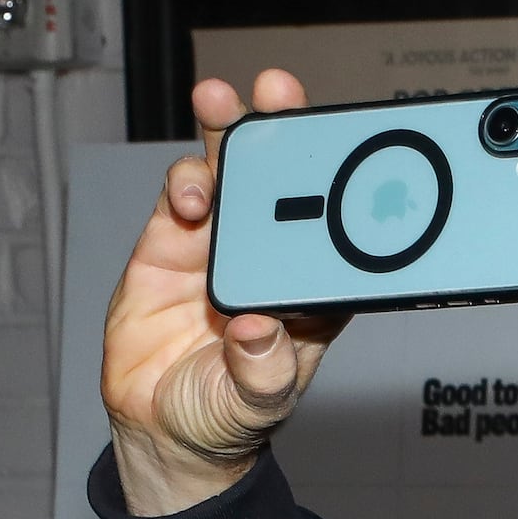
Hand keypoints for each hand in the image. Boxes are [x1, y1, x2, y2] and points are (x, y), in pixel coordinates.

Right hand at [101, 71, 347, 515]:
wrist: (165, 426)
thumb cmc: (228, 411)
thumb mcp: (256, 402)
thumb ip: (262, 372)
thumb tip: (259, 332)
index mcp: (316, 286)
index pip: (342, 224)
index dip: (347, 180)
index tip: (353, 145)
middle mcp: (274, 254)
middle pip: (286, 179)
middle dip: (284, 130)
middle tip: (278, 92)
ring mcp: (224, 243)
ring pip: (231, 173)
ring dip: (227, 134)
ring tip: (221, 104)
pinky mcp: (173, 244)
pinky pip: (182, 199)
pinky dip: (185, 186)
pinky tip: (190, 197)